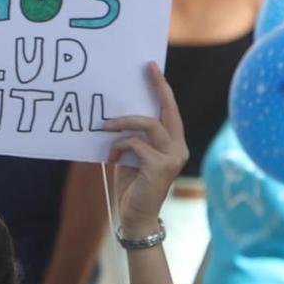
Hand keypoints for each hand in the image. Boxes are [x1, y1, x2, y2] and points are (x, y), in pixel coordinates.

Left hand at [103, 63, 186, 236]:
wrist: (135, 215)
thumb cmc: (132, 185)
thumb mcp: (133, 156)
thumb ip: (134, 137)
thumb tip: (118, 114)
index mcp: (174, 143)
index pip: (170, 111)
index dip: (162, 89)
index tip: (152, 67)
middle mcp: (179, 148)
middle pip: (169, 110)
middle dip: (158, 88)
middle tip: (146, 69)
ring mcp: (172, 157)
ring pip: (149, 124)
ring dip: (124, 123)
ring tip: (105, 126)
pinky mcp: (160, 166)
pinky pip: (136, 144)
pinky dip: (120, 145)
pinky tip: (111, 156)